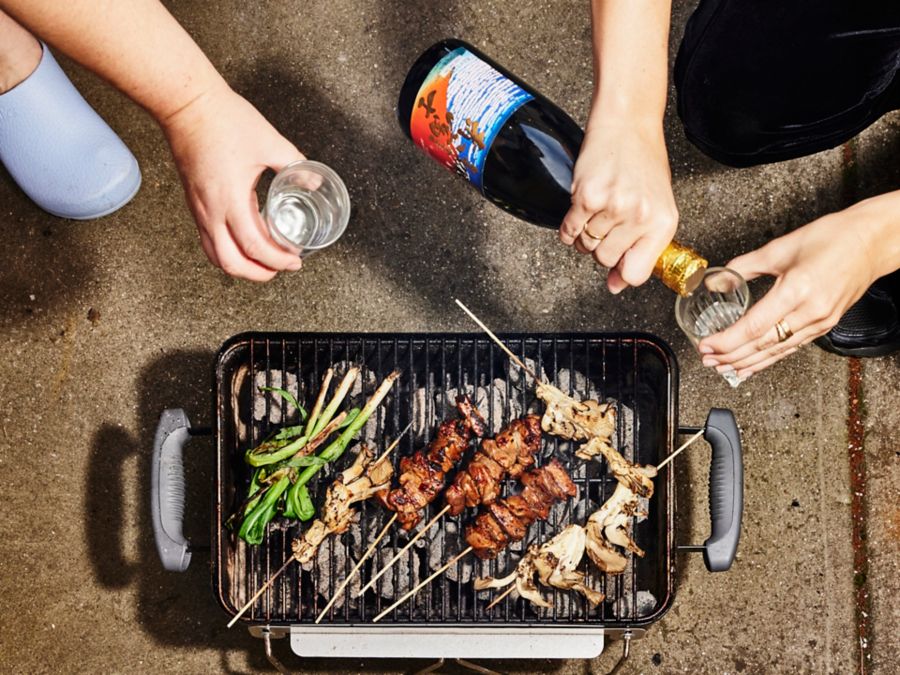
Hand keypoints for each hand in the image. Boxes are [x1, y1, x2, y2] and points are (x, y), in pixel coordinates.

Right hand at [161, 84, 304, 280]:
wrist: (186, 104)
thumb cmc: (223, 120)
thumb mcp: (270, 142)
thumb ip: (295, 166)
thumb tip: (313, 182)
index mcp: (231, 200)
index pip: (256, 247)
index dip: (278, 261)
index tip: (295, 261)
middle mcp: (210, 211)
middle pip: (230, 263)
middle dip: (257, 274)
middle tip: (279, 269)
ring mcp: (198, 208)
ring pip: (215, 255)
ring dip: (239, 266)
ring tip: (262, 263)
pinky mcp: (193, 202)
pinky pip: (207, 239)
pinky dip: (226, 250)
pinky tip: (243, 242)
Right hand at [560, 121, 677, 292]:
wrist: (627, 124)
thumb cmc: (642, 163)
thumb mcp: (654, 207)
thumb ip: (640, 248)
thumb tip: (616, 285)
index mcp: (663, 223)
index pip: (637, 273)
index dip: (623, 271)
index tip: (619, 262)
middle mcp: (640, 216)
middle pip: (605, 260)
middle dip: (601, 247)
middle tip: (607, 223)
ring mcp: (613, 207)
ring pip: (587, 247)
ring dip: (585, 235)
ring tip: (597, 211)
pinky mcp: (587, 197)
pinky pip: (569, 232)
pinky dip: (569, 228)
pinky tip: (580, 210)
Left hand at [698, 200, 892, 378]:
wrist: (872, 242)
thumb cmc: (832, 238)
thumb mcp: (780, 248)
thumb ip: (744, 266)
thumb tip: (718, 279)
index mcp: (796, 290)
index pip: (753, 326)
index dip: (726, 341)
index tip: (706, 345)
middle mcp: (810, 311)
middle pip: (763, 344)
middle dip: (731, 356)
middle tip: (707, 360)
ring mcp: (821, 321)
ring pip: (778, 351)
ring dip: (748, 362)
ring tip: (724, 367)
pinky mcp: (826, 324)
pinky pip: (792, 347)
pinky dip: (770, 359)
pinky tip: (754, 364)